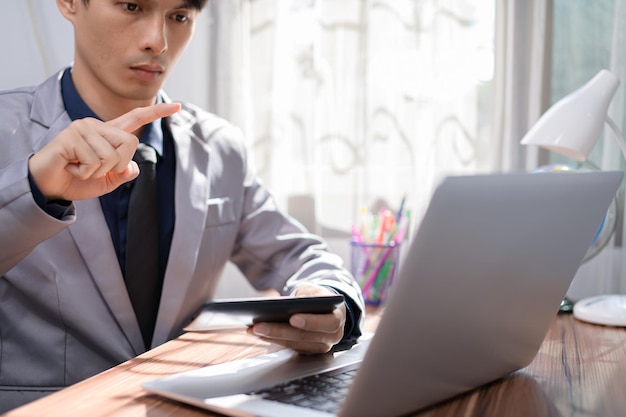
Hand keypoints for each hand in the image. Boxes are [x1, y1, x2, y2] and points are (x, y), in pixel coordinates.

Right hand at [28, 102, 180, 200]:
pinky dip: (85, 172)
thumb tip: (132, 167)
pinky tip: (72, 167)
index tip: (178, 106)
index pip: (136, 119)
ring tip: (80, 167)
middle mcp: (97, 126)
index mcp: (108, 134)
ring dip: (97, 171)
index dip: (157, 113)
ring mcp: (83, 128)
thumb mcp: (106, 181)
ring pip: (111, 156)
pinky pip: (94, 161)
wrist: (49, 187)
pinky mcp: (71, 137)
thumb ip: (122, 173)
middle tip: (95, 170)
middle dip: (117, 165)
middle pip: (129, 143)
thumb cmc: (77, 181)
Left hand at [247, 283, 346, 353]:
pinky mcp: (306, 351)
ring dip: (271, 337)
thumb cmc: (320, 297)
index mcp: (337, 319)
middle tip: (259, 326)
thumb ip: (308, 294)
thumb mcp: (316, 289)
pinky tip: (257, 332)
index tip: (292, 318)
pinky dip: (272, 339)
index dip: (310, 322)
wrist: (326, 310)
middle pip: (304, 337)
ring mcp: (318, 346)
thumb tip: (291, 303)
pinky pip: (288, 346)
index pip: (327, 323)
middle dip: (279, 331)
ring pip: (293, 344)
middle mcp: (331, 337)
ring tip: (253, 328)